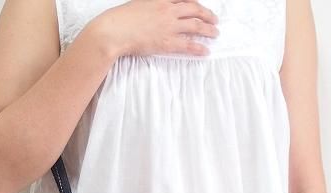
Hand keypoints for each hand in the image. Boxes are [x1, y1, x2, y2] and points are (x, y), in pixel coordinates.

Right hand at [95, 0, 219, 57]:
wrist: (114, 31)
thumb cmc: (120, 20)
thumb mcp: (137, 4)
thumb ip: (149, 7)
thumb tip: (151, 12)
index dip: (195, 3)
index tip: (200, 7)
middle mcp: (168, 10)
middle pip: (195, 10)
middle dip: (207, 15)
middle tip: (214, 20)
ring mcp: (169, 26)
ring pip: (196, 26)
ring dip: (208, 30)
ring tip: (215, 34)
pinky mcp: (167, 42)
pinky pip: (188, 44)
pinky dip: (199, 48)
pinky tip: (205, 51)